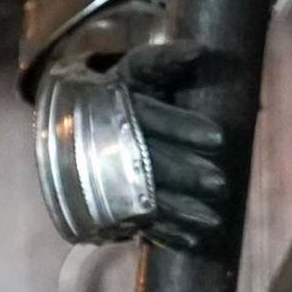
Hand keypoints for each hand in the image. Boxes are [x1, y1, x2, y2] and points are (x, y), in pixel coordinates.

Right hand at [66, 37, 238, 259]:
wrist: (72, 114)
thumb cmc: (122, 89)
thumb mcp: (138, 70)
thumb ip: (166, 62)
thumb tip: (199, 52)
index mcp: (109, 102)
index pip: (149, 116)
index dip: (182, 127)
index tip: (218, 138)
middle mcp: (97, 138)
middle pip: (144, 160)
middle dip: (184, 173)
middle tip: (219, 184)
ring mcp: (94, 174)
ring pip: (139, 196)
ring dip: (178, 211)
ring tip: (212, 221)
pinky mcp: (99, 202)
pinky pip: (131, 220)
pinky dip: (163, 232)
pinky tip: (191, 239)